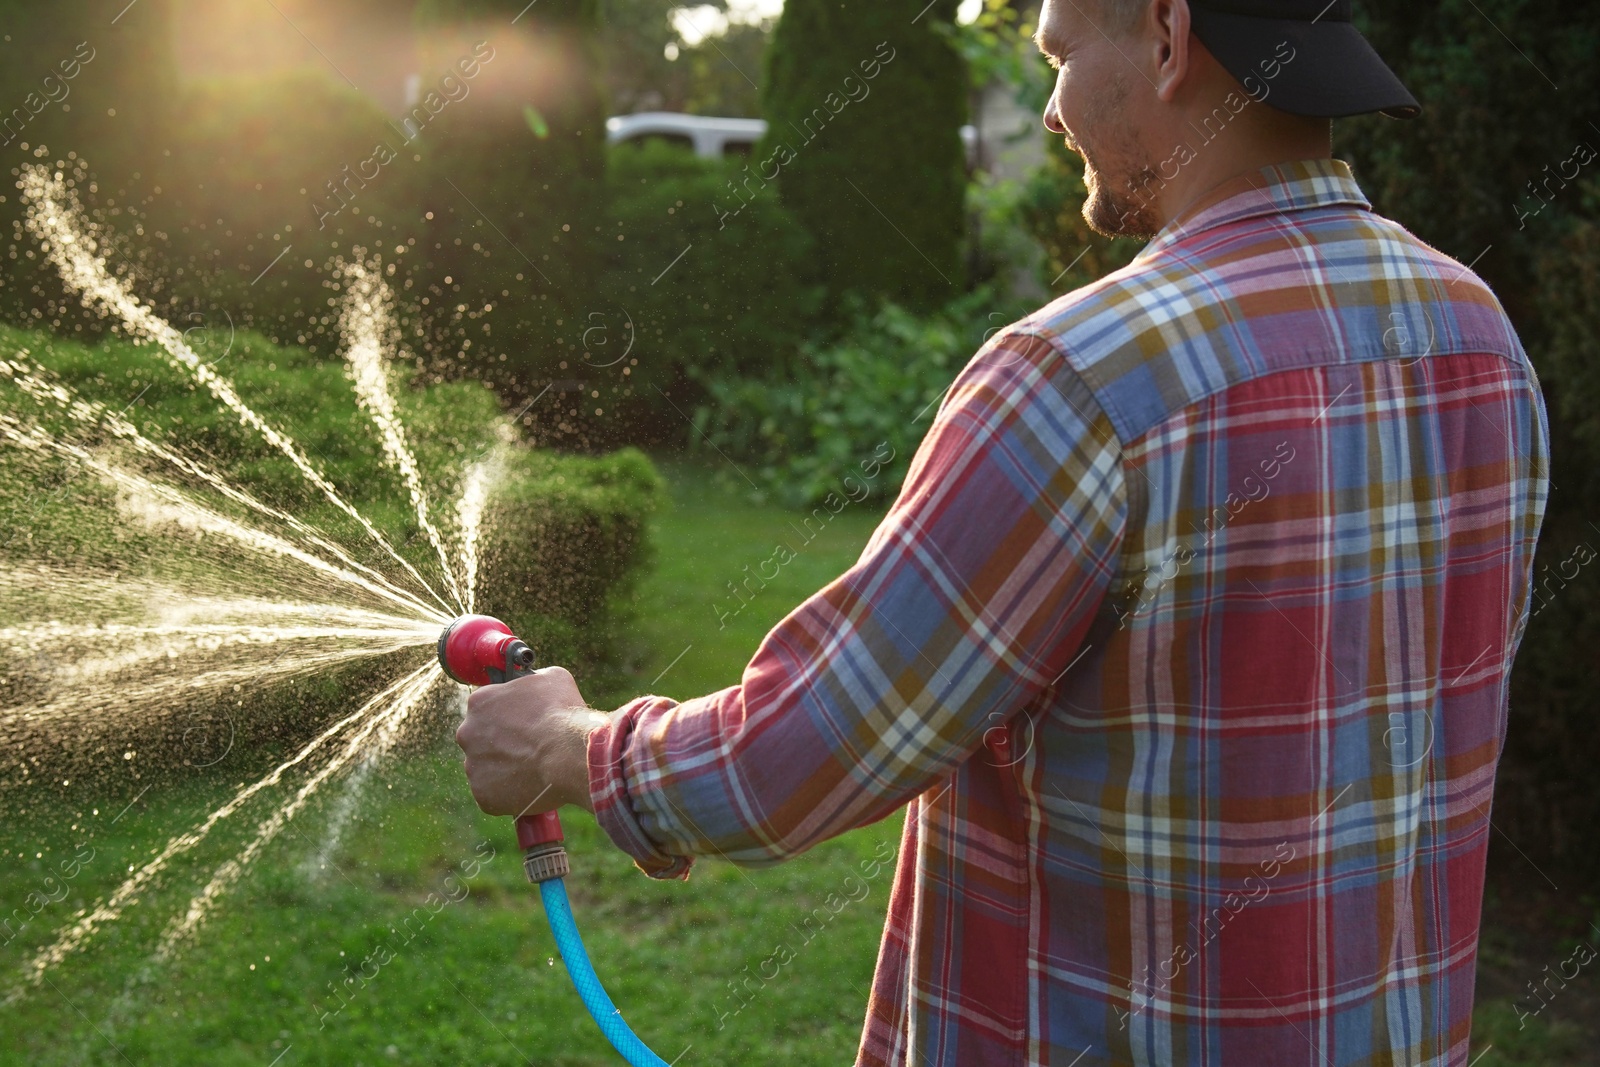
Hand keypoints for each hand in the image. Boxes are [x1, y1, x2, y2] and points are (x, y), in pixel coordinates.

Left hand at [455, 666, 608, 816]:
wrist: (569, 754)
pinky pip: (495, 795)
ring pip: (487, 769)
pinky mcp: (483, 796)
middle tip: (529, 747)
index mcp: (479, 702)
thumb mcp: (553, 679)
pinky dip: (511, 794)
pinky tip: (532, 786)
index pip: (487, 708)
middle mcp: (467, 733)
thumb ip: (533, 681)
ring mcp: (473, 767)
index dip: (508, 716)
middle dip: (501, 744)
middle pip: (481, 740)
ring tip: (535, 769)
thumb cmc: (562, 713)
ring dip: (506, 769)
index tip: (523, 722)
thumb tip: (535, 682)